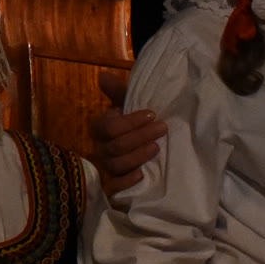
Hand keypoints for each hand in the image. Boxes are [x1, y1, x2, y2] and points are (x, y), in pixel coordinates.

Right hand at [91, 68, 168, 195]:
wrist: (148, 144)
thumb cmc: (139, 122)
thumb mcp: (132, 105)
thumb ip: (119, 91)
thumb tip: (103, 75)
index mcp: (102, 127)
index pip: (107, 127)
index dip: (130, 121)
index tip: (152, 114)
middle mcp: (102, 148)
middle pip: (114, 146)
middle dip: (140, 136)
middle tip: (162, 128)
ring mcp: (108, 167)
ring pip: (115, 165)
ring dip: (137, 156)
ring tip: (157, 147)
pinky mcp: (116, 185)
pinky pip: (114, 188)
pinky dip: (126, 181)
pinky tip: (141, 175)